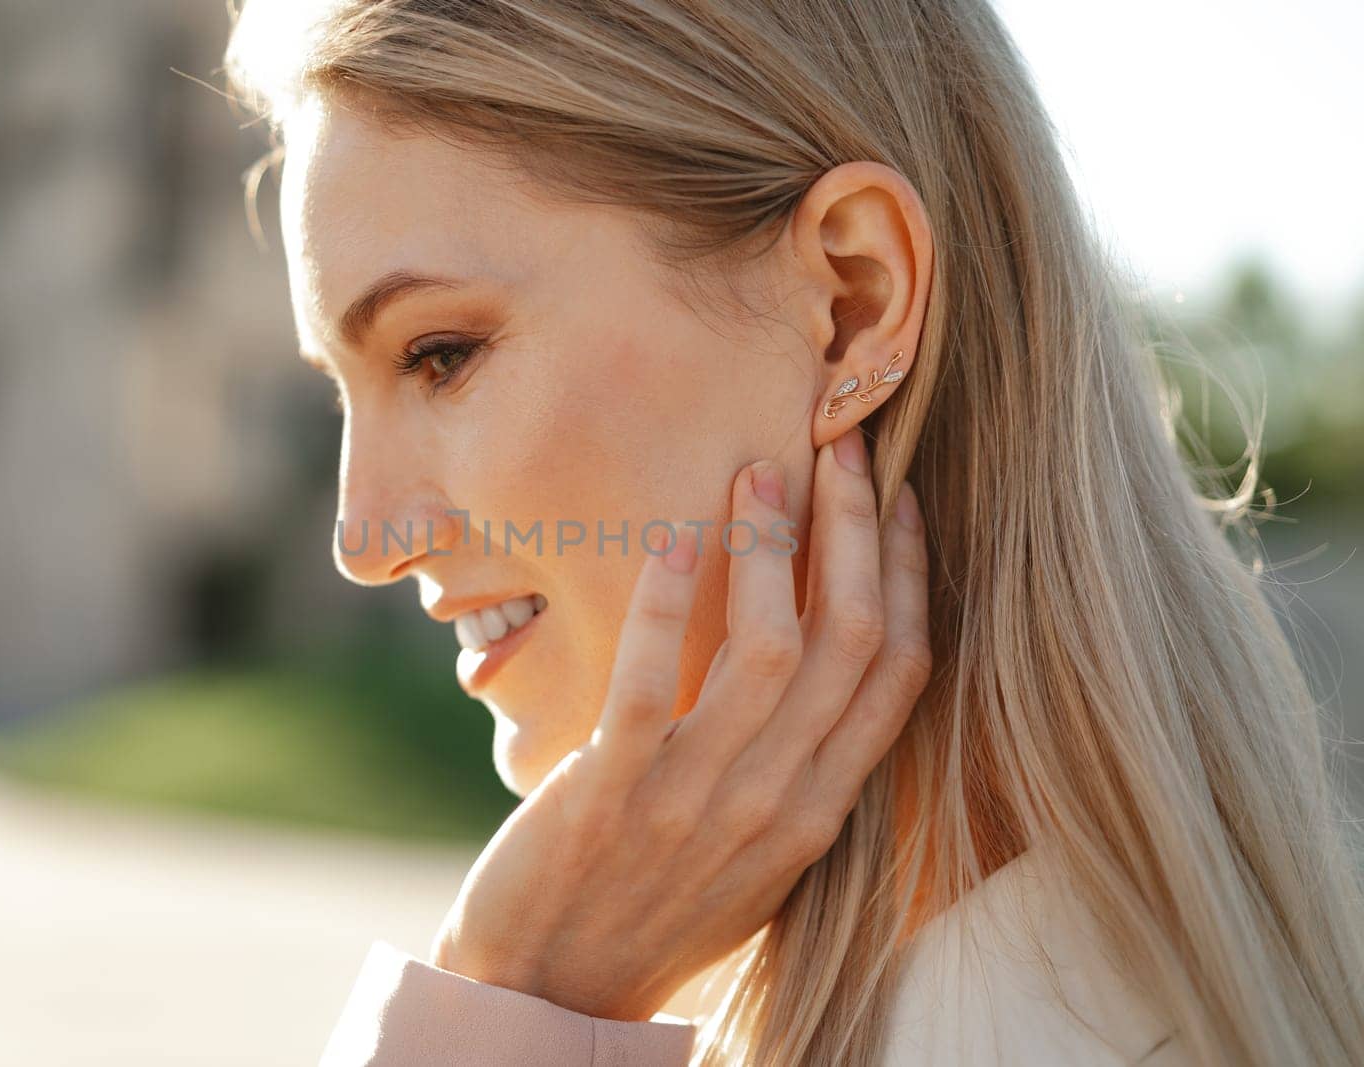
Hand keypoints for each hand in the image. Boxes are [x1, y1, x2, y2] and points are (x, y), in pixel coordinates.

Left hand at [428, 431, 931, 1020]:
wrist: (552, 988)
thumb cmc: (655, 906)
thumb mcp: (755, 850)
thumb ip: (794, 767)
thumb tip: (809, 662)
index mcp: (820, 811)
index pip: (899, 675)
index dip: (908, 576)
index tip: (899, 500)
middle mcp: (778, 803)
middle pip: (851, 641)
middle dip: (854, 530)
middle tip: (840, 445)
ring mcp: (696, 800)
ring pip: (769, 651)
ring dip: (770, 548)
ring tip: (755, 475)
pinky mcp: (611, 793)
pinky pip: (652, 679)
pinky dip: (665, 601)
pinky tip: (666, 536)